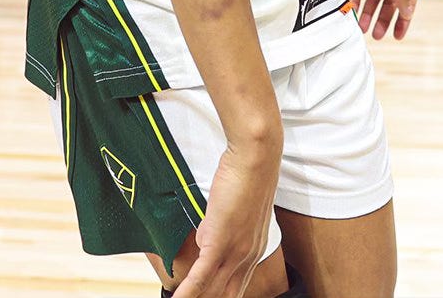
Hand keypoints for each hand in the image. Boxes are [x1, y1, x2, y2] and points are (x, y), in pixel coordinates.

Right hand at [175, 136, 280, 297]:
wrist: (254, 158)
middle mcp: (247, 258)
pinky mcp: (221, 242)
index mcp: (253, 252)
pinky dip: (188, 292)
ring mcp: (235, 252)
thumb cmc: (245, 176)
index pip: (234, 289)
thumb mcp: (232, 210)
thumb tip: (202, 241)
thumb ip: (217, 230)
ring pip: (212, 292)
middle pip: (224, 296)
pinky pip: (201, 276)